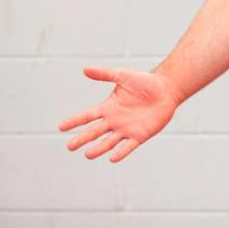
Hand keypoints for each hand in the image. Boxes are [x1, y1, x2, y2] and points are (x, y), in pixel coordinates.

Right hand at [58, 67, 180, 162]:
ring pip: (108, 142)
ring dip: (98, 149)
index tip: (61, 127)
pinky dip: (121, 152)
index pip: (87, 116)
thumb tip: (84, 69)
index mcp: (108, 107)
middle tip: (70, 146)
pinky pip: (128, 146)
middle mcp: (114, 121)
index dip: (74, 121)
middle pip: (94, 132)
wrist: (167, 89)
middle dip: (82, 139)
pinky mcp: (140, 135)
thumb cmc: (145, 82)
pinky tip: (113, 158)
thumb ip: (104, 74)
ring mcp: (126, 129)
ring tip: (88, 154)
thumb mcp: (123, 76)